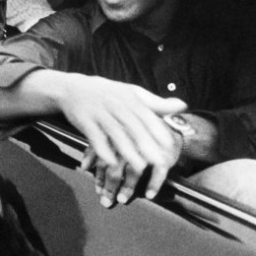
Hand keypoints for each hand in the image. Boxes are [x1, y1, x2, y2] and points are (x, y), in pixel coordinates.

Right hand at [52, 74, 185, 198]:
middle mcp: (115, 105)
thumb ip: (156, 103)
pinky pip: (95, 138)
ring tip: (140, 167)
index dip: (157, 131)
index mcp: (129, 99)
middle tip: (158, 161)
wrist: (72, 88)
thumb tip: (183, 106)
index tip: (168, 145)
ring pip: (116, 134)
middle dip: (146, 145)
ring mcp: (99, 114)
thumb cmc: (107, 93)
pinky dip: (103, 150)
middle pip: (133, 127)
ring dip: (128, 152)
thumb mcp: (132, 93)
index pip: (146, 116)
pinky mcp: (84, 122)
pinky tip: (111, 162)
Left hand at [81, 129, 182, 207]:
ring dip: (128, 186)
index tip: (98, 191)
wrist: (166, 124)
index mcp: (114, 137)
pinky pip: (159, 170)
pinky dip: (154, 183)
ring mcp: (147, 148)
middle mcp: (128, 142)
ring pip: (135, 169)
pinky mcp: (164, 153)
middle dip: (110, 186)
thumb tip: (83, 166)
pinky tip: (149, 194)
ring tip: (122, 199)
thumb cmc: (134, 132)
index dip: (99, 177)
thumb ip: (95, 149)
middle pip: (116, 167)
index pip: (103, 159)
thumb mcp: (112, 136)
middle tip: (106, 201)